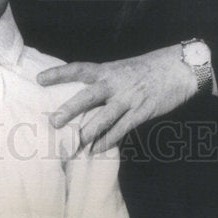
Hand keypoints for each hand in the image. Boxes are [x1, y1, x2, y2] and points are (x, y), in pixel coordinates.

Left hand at [37, 45, 198, 152]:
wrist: (178, 67)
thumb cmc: (148, 69)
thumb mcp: (122, 69)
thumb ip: (105, 82)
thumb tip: (84, 99)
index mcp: (107, 70)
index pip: (78, 69)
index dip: (59, 74)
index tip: (39, 79)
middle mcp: (115, 83)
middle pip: (88, 96)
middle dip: (70, 109)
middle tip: (54, 121)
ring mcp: (129, 98)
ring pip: (105, 116)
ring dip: (89, 131)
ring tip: (75, 142)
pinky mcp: (142, 111)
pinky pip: (123, 128)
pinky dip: (109, 140)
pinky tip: (98, 149)